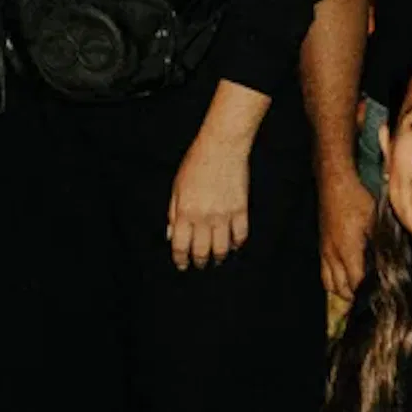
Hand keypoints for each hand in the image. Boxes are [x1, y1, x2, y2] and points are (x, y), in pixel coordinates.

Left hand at [169, 126, 254, 271]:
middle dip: (199, 262)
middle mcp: (204, 217)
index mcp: (185, 212)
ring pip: (222, 248)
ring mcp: (224, 215)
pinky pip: (240, 235)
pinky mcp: (241, 210)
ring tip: (217, 259)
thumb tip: (171, 234)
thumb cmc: (196, 163)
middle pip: (202, 251)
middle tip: (199, 264)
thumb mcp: (177, 186)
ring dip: (218, 257)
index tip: (182, 265)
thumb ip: (173, 212)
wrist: (222, 146)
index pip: (180, 246)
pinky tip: (233, 245)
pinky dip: (237, 243)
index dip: (180, 259)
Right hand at [317, 168, 375, 303]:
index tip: (382, 298)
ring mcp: (325, 252)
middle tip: (373, 297)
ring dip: (344, 291)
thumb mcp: (376, 220)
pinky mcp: (322, 246)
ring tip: (359, 292)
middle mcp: (334, 255)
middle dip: (357, 297)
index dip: (369, 294)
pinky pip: (325, 273)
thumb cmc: (357, 198)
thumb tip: (395, 261)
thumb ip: (383, 243)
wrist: (334, 182)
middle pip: (342, 290)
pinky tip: (345, 278)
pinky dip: (334, 281)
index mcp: (349, 250)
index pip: (357, 284)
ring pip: (330, 284)